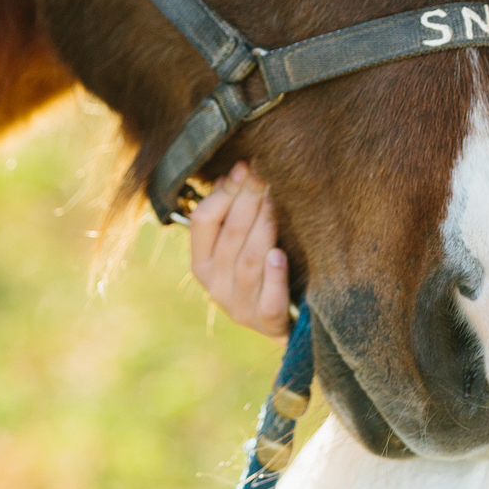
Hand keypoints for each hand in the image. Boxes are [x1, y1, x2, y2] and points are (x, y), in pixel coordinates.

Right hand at [187, 162, 292, 341]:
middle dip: (248, 200)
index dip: (224, 192)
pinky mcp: (265, 321)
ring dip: (263, 226)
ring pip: (249, 259)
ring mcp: (239, 305)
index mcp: (201, 263)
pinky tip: (280, 255)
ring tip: (275, 200)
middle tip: (266, 174)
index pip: (203, 220)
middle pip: (229, 235)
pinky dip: (274, 276)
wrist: (287, 321)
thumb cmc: (262, 272)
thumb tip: (231, 175)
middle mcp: (214, 285)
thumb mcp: (239, 245)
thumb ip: (231, 216)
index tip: (245, 167)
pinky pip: (269, 298)